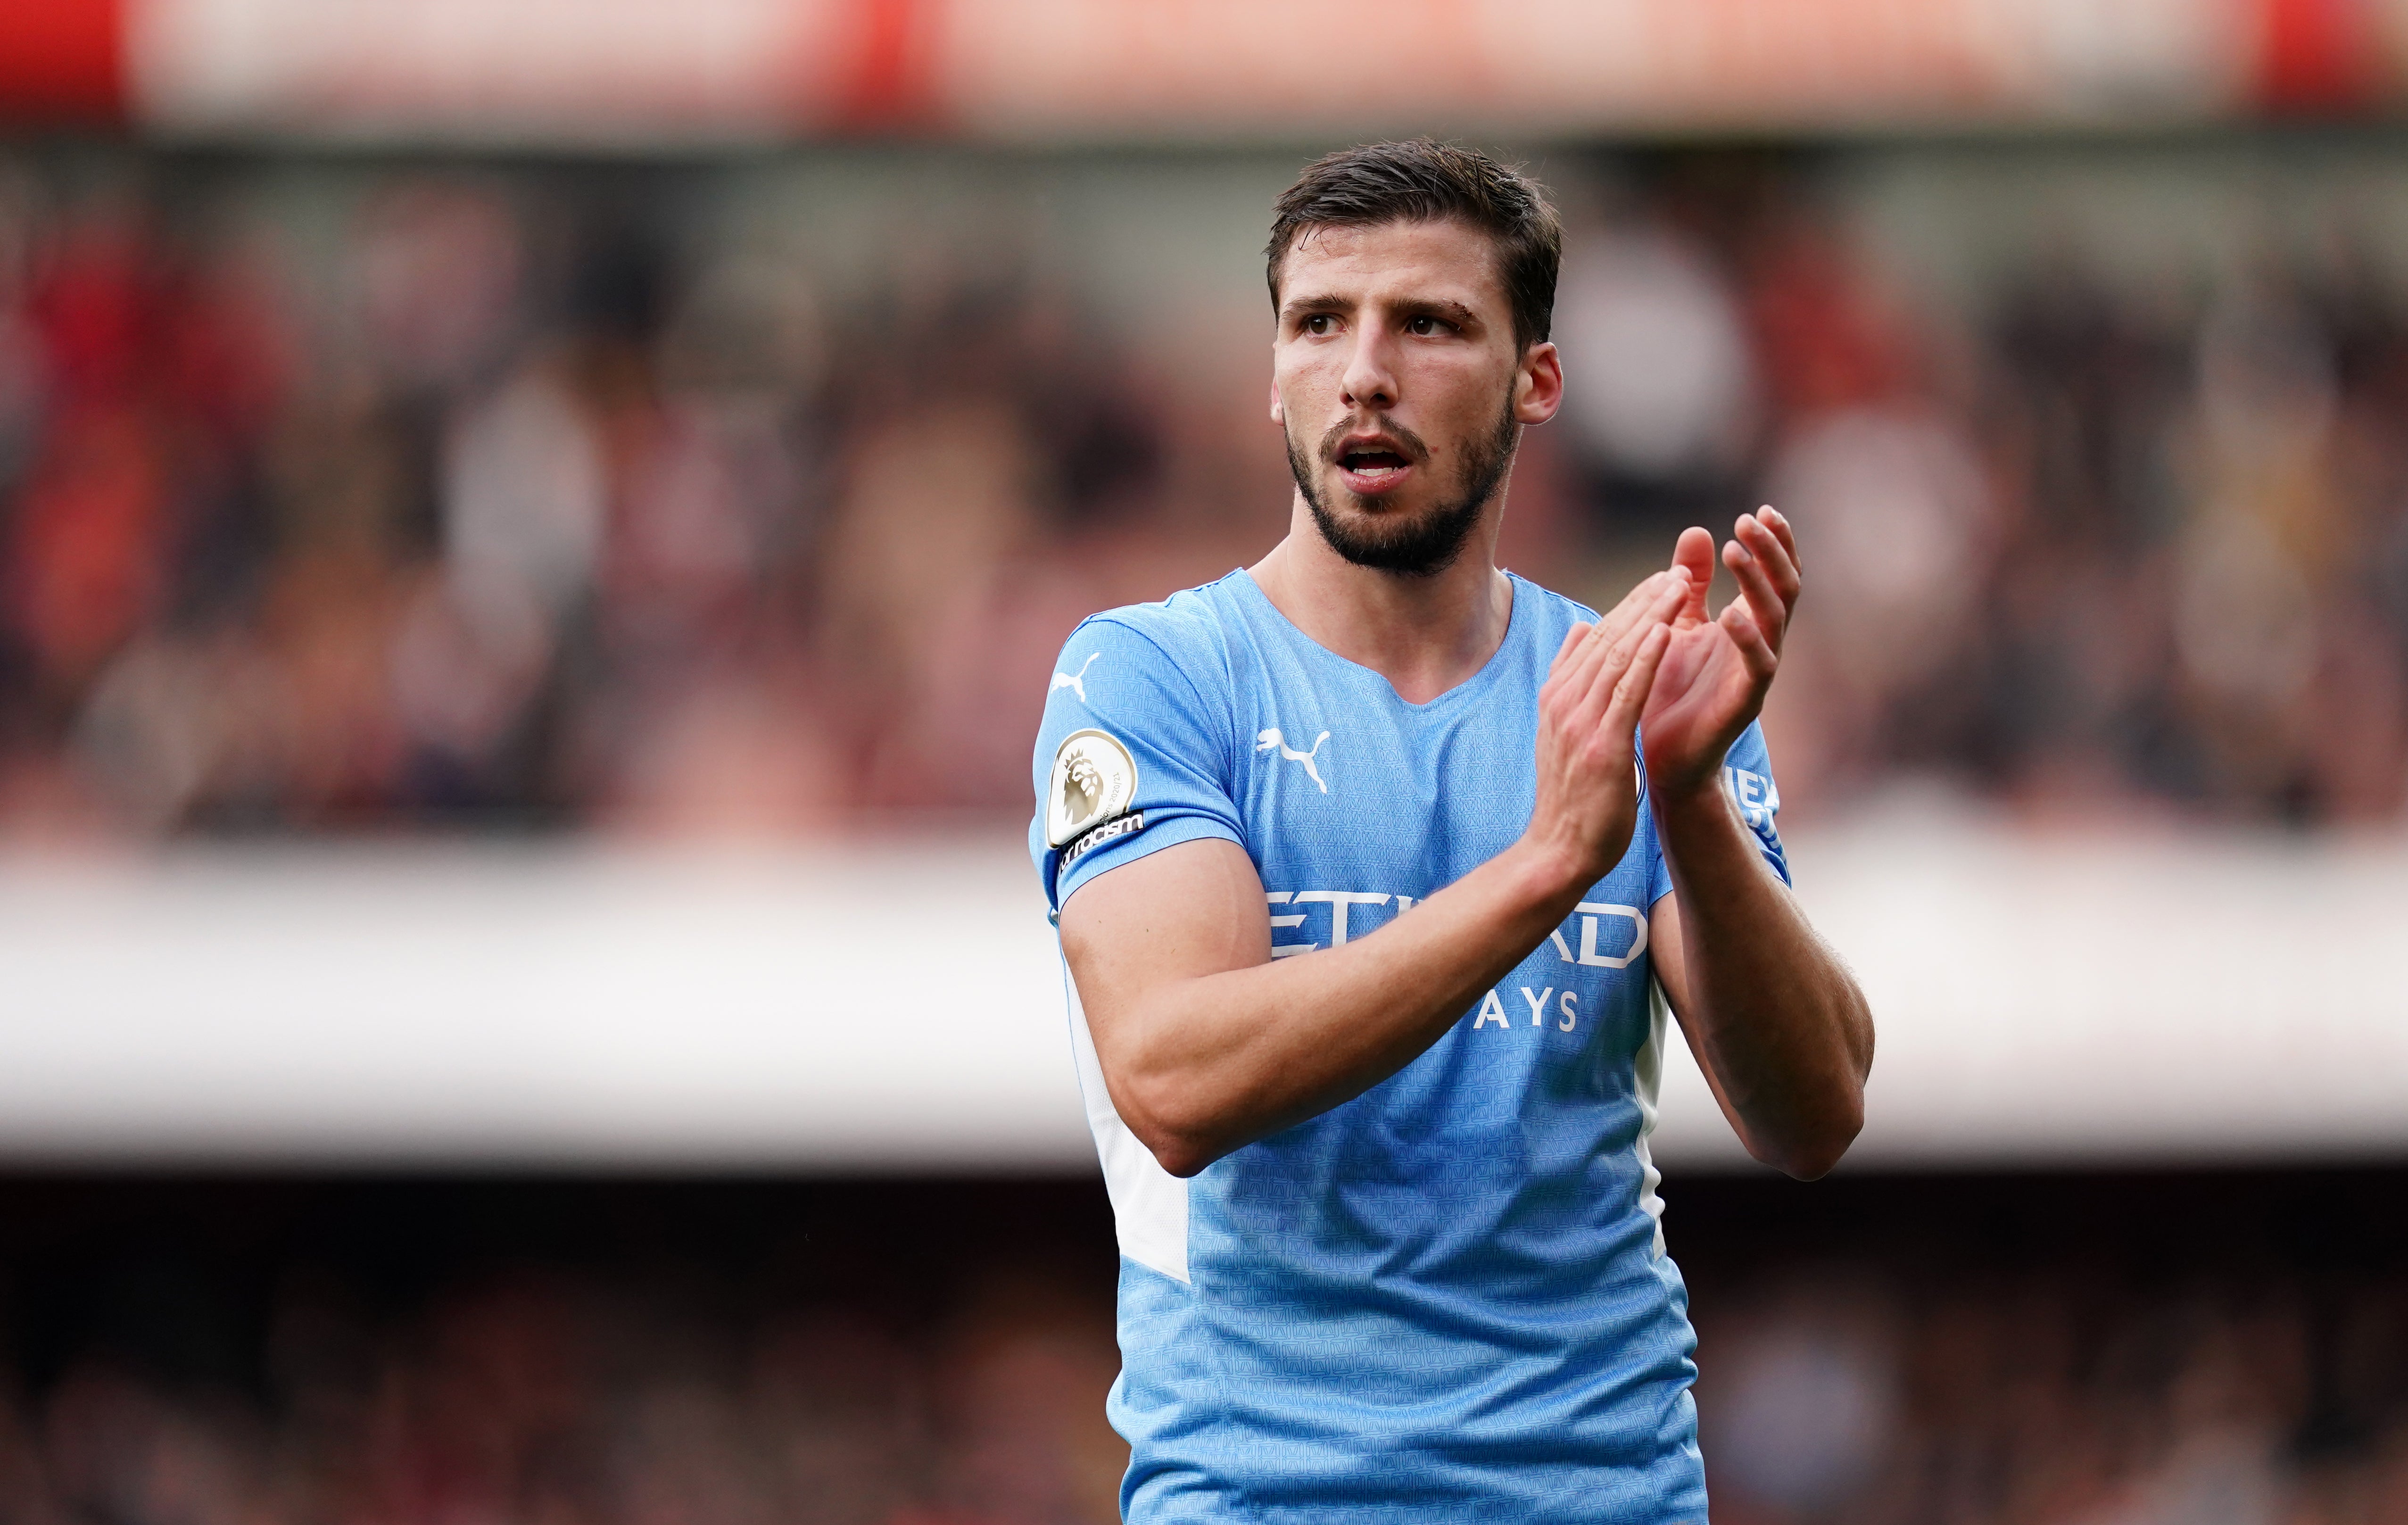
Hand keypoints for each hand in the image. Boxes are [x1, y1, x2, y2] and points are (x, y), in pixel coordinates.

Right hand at [1525, 569, 1685, 887]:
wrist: (1559, 850)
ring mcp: (1580, 722)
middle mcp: (1564, 702)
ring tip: (1680, 586)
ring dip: (1651, 617)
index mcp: (1556, 696)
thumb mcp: (1562, 731)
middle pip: (1607, 638)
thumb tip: (1582, 631)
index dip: (1630, 605)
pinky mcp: (1603, 745)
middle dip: (1645, 601)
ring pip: (1618, 655)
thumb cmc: (1570, 795)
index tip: (1660, 580)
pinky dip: (1647, 658)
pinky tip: (1668, 632)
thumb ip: (1571, 680)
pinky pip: (1627, 692)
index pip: (1595, 638)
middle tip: (1678, 570)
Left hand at [1641, 507, 1800, 799]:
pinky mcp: (1745, 702)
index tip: (1758, 510)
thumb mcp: (1677, 623)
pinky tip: (1729, 613)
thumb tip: (1698, 530)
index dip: (1773, 542)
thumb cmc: (1669, 689)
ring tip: (1736, 549)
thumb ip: (1690, 582)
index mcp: (1747, 623)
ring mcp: (1757, 673)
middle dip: (1772, 551)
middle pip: (1785, 587)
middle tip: (1750, 520)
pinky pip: (1759, 664)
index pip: (1773, 574)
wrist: (1661, 756)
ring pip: (1776, 619)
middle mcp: (1761, 644)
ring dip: (1759, 581)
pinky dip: (1747, 637)